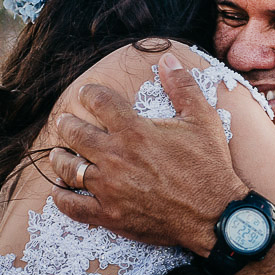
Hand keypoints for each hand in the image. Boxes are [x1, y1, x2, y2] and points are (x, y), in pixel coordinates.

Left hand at [48, 52, 246, 253]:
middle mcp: (115, 157)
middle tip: (65, 122)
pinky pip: (73, 207)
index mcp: (134, 131)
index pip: (98, 102)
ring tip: (58, 153)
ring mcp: (109, 188)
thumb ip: (183, 87)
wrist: (215, 215)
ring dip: (59, 159)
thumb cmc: (209, 166)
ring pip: (68, 168)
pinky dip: (61, 198)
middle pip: (75, 133)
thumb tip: (168, 59)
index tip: (86, 94)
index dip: (88, 94)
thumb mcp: (203, 120)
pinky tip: (59, 191)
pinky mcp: (109, 214)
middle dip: (67, 124)